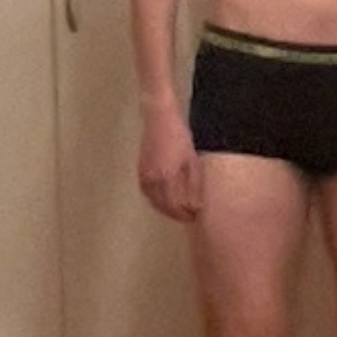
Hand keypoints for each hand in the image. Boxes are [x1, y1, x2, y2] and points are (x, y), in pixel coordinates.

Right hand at [137, 107, 202, 222]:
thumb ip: (194, 185)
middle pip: (164, 206)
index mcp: (167, 176)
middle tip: (188, 217)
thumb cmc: (179, 136)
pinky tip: (164, 200)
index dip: (186, 214)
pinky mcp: (140, 171)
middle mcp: (153, 179)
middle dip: (177, 214)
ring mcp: (144, 175)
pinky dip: (156, 200)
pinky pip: (147, 193)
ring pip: (154, 201)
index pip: (176, 206)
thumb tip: (196, 205)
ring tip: (178, 212)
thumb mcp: (192, 160)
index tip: (195, 216)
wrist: (160, 118)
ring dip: (165, 209)